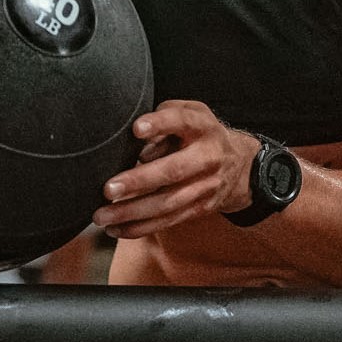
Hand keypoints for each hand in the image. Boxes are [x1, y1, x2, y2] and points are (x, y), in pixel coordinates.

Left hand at [93, 100, 262, 238]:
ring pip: (167, 203)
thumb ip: (165, 118)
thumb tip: (135, 140)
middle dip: (139, 181)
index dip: (161, 123)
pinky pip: (168, 221)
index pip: (183, 121)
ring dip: (132, 212)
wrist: (239, 165)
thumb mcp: (190, 113)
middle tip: (108, 189)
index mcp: (203, 127)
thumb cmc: (198, 133)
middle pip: (173, 170)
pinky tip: (116, 228)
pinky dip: (140, 227)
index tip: (136, 129)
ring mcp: (205, 187)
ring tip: (102, 215)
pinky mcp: (199, 209)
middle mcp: (207, 157)